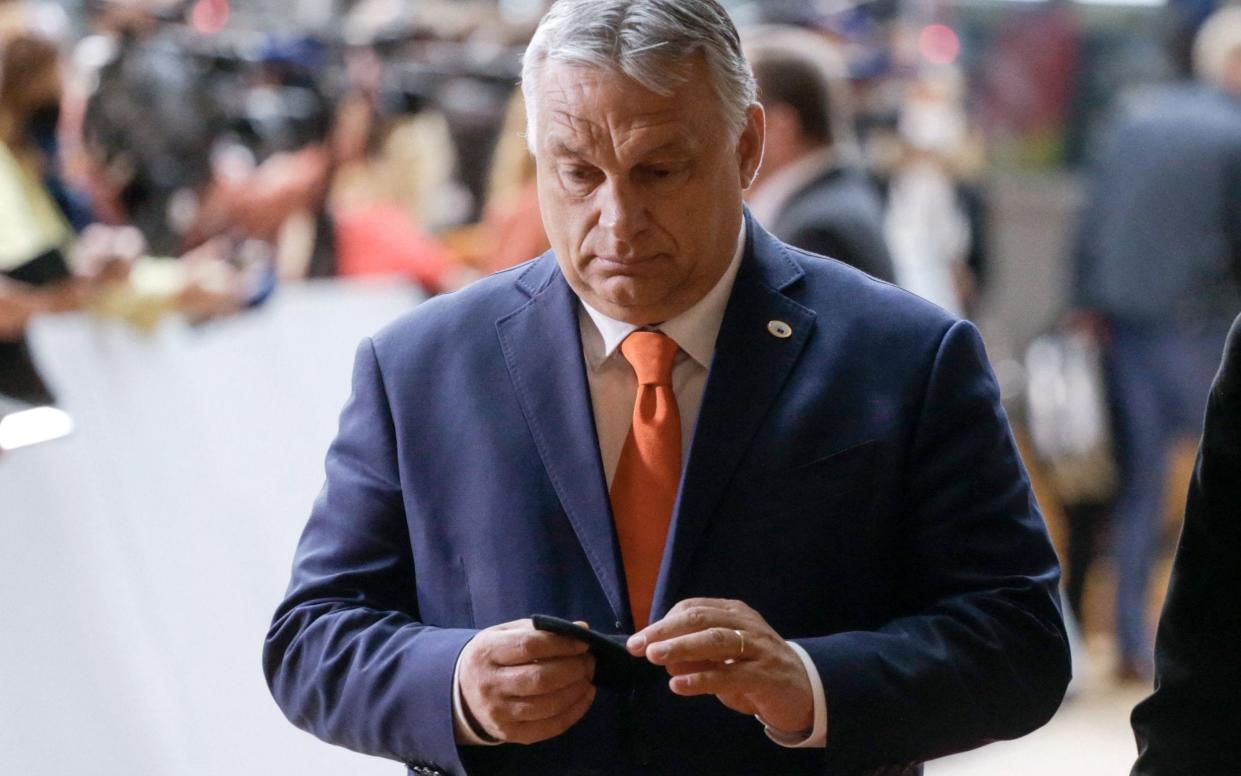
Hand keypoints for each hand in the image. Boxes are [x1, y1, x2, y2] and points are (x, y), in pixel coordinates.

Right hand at [457, 618, 596, 744]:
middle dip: (574, 669)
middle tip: (589, 662)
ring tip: (587, 677)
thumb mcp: (506, 634)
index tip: (583, 643)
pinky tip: (584, 696)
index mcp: (488, 652)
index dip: (562, 644)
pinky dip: (574, 712)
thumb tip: (581, 630)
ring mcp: (499, 713)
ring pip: (548, 705)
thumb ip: (542, 630)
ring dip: (577, 691)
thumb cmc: (493, 656)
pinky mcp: (510, 734)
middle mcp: (490, 684)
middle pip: (541, 679)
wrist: (461, 692)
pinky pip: (549, 728)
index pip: (529, 646)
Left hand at [627, 598, 813, 734]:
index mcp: (734, 612)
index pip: (693, 608)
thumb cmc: (756, 669)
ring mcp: (758, 648)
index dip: (664, 622)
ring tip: (654, 657)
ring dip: (681, 647)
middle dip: (665, 630)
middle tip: (638, 645)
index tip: (641, 640)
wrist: (805, 690)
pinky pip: (730, 675)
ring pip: (716, 640)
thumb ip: (695, 655)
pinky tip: (679, 685)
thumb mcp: (724, 657)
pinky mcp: (766, 676)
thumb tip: (661, 658)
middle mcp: (746, 624)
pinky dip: (702, 679)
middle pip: (700, 618)